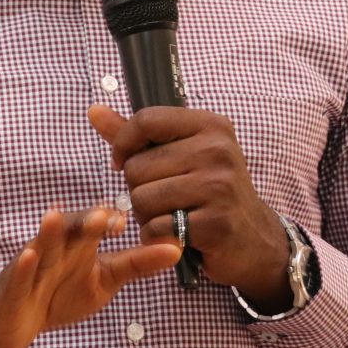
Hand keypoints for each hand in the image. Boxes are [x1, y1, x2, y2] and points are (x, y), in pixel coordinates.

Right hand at [0, 206, 182, 347]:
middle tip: (106, 215)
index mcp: (80, 242)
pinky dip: (23, 265)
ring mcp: (32, 265)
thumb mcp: (103, 281)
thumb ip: (137, 264)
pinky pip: (17, 274)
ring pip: (42, 245)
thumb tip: (178, 247)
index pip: (99, 225)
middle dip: (88, 221)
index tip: (131, 221)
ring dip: (50, 231)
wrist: (9, 322)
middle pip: (72, 229)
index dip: (113, 221)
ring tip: (57, 216)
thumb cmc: (58, 293)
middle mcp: (57, 247)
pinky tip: (29, 255)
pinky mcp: (11, 288)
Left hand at [88, 104, 291, 313]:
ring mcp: (220, 187)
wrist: (253, 237)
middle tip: (163, 198)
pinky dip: (157, 236)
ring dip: (146, 215)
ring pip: (142, 199)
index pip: (146, 120)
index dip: (123, 144)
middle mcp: (218, 151)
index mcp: (210, 126)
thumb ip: (137, 135)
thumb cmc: (210, 191)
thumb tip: (94, 110)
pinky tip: (176, 234)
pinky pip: (157, 228)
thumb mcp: (182, 154)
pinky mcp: (216, 223)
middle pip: (138, 167)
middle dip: (138, 188)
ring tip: (170, 215)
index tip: (123, 161)